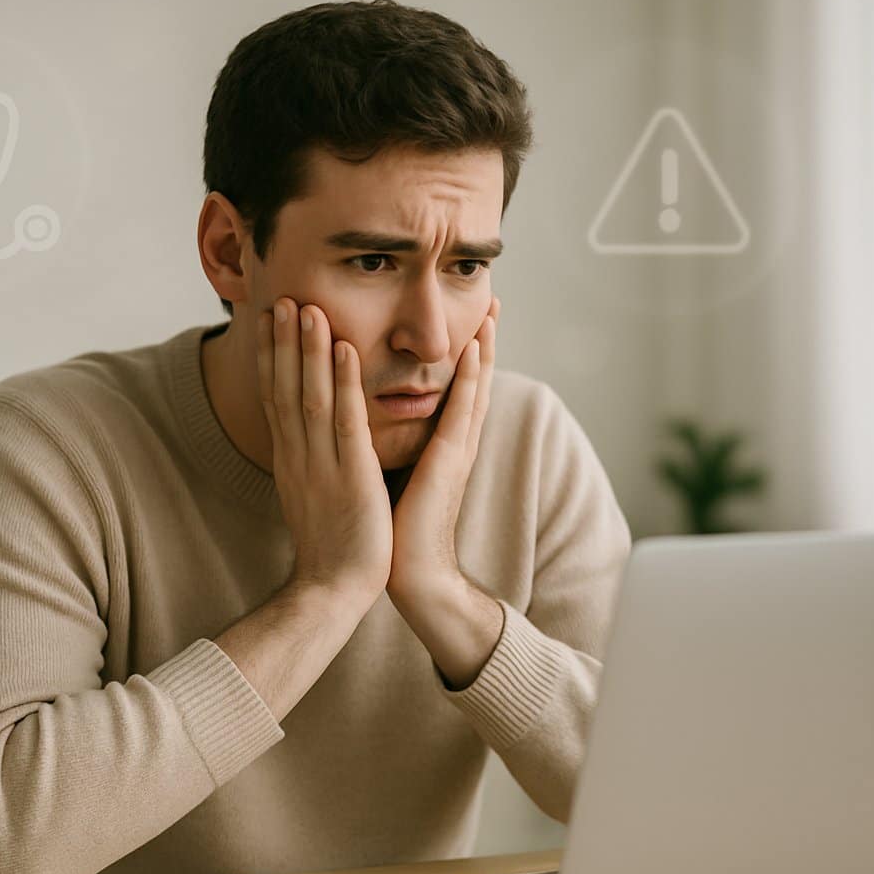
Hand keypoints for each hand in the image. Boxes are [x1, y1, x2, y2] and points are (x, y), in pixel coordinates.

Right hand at [257, 297, 392, 611]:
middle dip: (282, 341)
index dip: (271, 355)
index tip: (268, 318)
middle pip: (285, 388)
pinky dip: (344, 383)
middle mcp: (299, 456)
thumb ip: (307, 463)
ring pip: (311, 395)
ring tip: (306, 307)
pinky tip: (344, 349)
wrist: (335, 589)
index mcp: (291, 459)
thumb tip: (302, 440)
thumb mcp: (310, 495)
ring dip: (308, 350)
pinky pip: (345, 422)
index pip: (276, 397)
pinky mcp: (351, 476)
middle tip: (280, 296)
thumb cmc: (331, 547)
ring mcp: (322, 464)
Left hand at [385, 296, 499, 600]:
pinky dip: (468, 380)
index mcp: (443, 447)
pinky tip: (470, 351)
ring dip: (482, 349)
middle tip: (494, 300)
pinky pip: (458, 412)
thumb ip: (399, 448)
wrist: (411, 573)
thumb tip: (379, 425)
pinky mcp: (447, 462)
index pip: (458, 390)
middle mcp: (456, 444)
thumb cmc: (398, 530)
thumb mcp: (398, 475)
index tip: (471, 318)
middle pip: (474, 382)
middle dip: (485, 341)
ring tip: (490, 312)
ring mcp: (456, 452)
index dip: (467, 354)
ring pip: (473, 389)